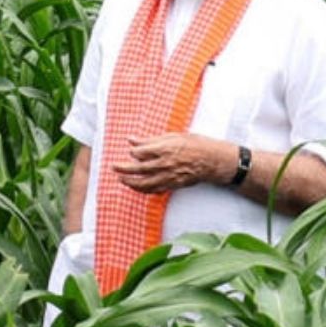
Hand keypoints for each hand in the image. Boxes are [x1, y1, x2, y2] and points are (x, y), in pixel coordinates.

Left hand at [115, 134, 230, 193]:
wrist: (212, 160)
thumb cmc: (194, 144)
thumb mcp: (173, 136)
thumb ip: (150, 140)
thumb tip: (131, 139)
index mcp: (164, 149)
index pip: (140, 153)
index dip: (133, 152)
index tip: (130, 152)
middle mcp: (164, 164)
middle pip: (138, 168)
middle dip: (123, 168)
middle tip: (113, 167)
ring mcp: (169, 176)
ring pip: (145, 183)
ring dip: (131, 182)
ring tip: (121, 179)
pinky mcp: (173, 184)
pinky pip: (155, 189)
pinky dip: (144, 189)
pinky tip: (136, 187)